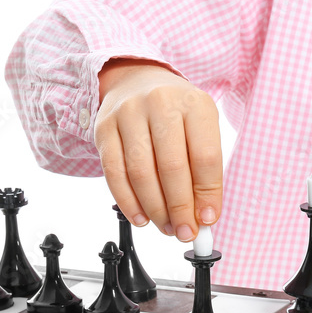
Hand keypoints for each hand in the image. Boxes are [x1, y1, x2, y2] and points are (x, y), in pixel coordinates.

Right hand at [94, 58, 222, 241]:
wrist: (136, 81)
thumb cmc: (175, 113)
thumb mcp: (200, 129)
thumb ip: (204, 171)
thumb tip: (202, 217)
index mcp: (195, 104)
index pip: (205, 157)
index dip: (207, 195)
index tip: (207, 220)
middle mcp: (161, 104)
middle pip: (172, 167)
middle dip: (180, 209)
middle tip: (185, 231)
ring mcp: (129, 114)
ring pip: (141, 173)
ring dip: (155, 209)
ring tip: (166, 226)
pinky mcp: (104, 128)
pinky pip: (115, 174)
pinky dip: (128, 202)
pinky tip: (141, 217)